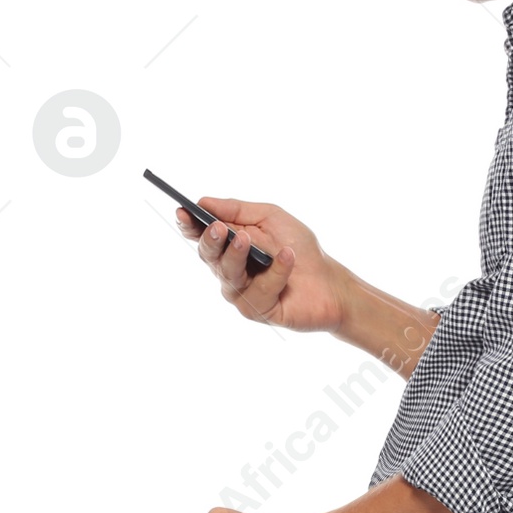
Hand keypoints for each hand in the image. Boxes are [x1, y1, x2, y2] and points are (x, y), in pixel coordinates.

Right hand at [177, 195, 349, 335]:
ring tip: (246, 239)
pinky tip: (287, 256)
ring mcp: (242, 293)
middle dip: (210, 241)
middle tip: (217, 227)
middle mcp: (230, 271)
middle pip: (209, 257)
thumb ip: (237, 210)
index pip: (201, 237)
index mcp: (229, 246)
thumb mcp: (270, 218)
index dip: (189, 226)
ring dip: (236, 256)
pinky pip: (259, 291)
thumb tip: (204, 202)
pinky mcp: (259, 311)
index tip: (183, 212)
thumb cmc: (299, 247)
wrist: (329, 281)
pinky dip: (276, 272)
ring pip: (229, 276)